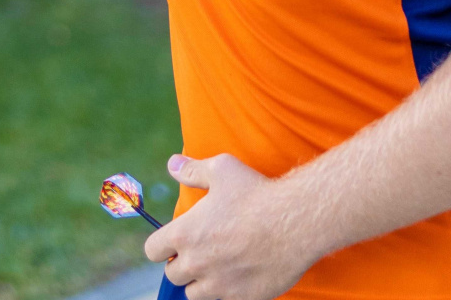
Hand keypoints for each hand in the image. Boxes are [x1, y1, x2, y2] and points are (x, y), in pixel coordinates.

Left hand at [143, 154, 319, 299]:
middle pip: (173, 275)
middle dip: (182, 265)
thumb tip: (173, 164)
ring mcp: (220, 284)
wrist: (297, 222)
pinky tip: (239, 277)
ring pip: (196, 294)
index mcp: (184, 234)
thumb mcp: (222, 170)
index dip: (162, 246)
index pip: (153, 250)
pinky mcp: (243, 297)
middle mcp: (197, 263)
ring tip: (216, 268)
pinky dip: (228, 292)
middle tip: (200, 253)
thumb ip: (193, 170)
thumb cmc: (257, 193)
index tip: (174, 243)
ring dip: (201, 283)